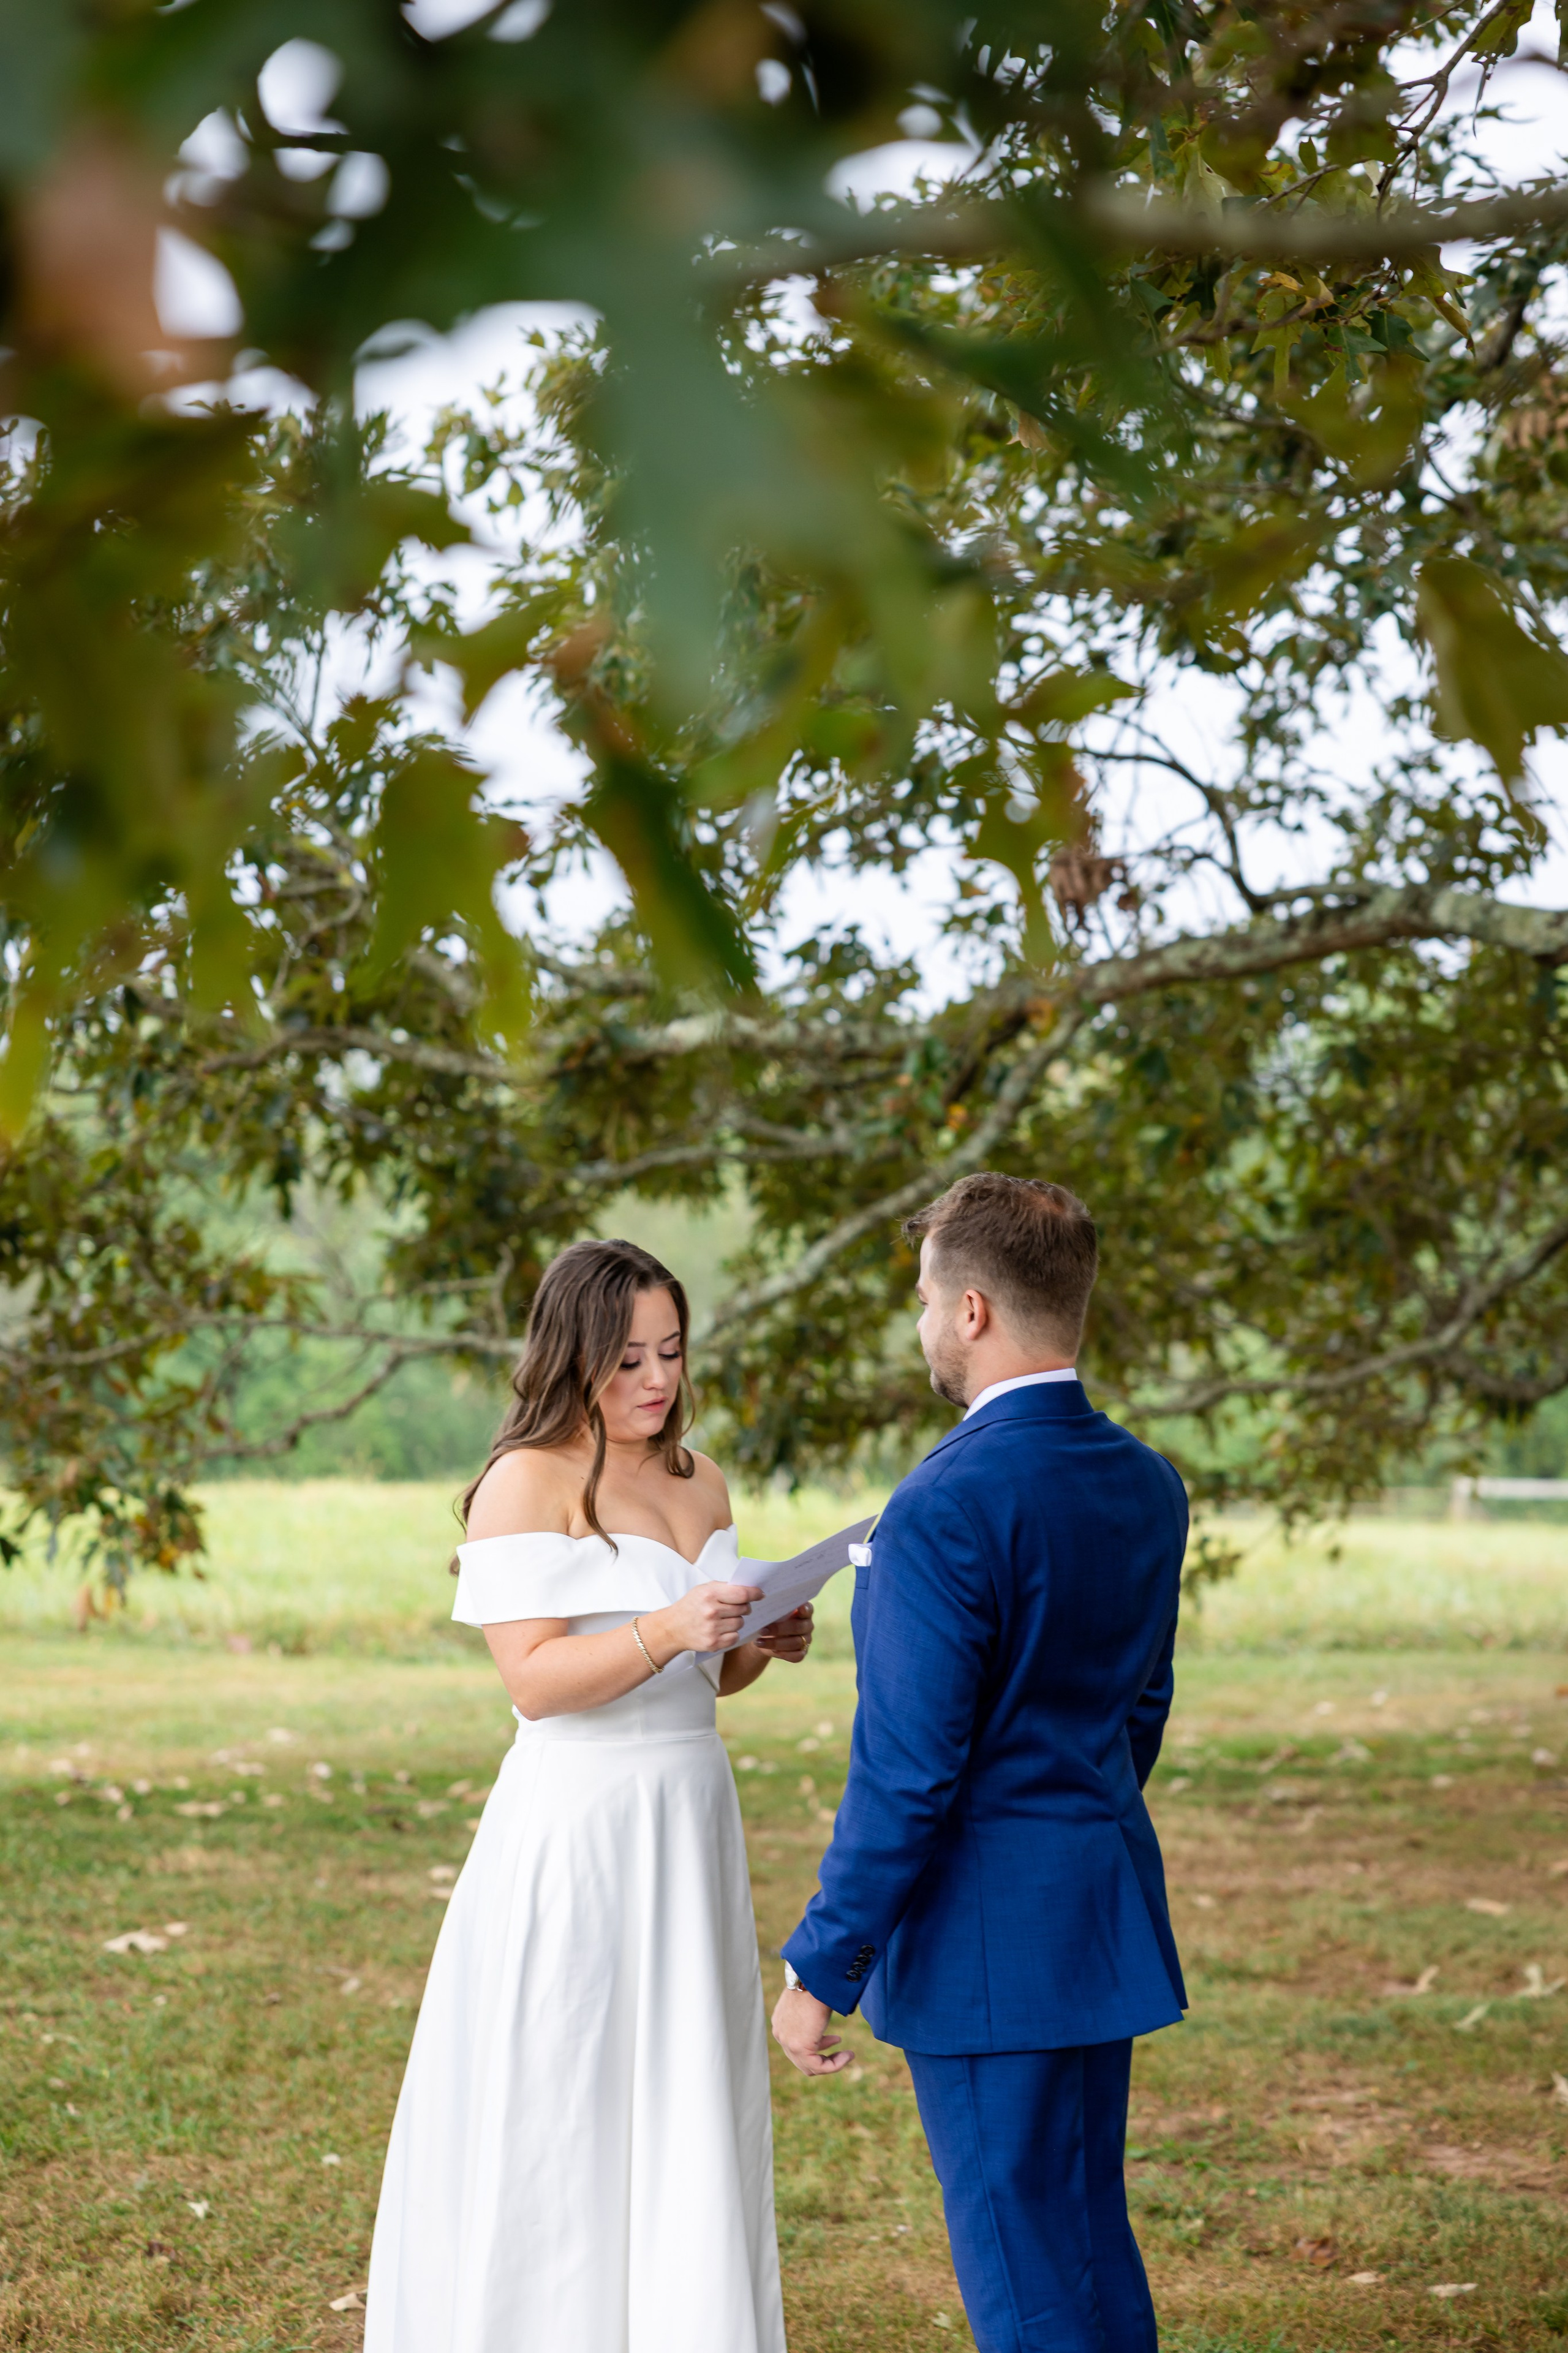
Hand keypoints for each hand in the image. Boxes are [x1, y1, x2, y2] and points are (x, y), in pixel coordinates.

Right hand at [648, 1580, 762, 1660]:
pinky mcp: (713, 1643)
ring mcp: (712, 1629)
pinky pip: (735, 1637)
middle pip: (744, 1609)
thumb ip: (725, 1588)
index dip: (755, 1593)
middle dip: (743, 1607)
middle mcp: (712, 1612)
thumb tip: (750, 1590)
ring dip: (736, 1620)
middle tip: (735, 1607)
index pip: (742, 1593)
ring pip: (740, 1623)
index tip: (760, 1594)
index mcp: (710, 1594)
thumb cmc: (691, 1606)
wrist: (672, 1628)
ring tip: (723, 1619)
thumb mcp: (704, 1589)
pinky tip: (720, 1629)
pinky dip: (731, 1633)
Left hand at [753, 1602, 812, 1663]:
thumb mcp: (771, 1613)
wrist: (765, 1635)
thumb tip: (766, 1611)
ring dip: (776, 1643)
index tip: (800, 1608)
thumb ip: (774, 1610)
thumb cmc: (770, 1618)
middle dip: (779, 1629)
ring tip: (760, 1642)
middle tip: (762, 1630)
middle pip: (798, 1627)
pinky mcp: (802, 1652)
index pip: (808, 1609)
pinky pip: (797, 1656)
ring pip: (795, 1643)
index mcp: (804, 1610)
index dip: (805, 1609)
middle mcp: (808, 1624)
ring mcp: (806, 1639)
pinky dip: (784, 1654)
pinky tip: (771, 1651)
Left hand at [772, 1983, 849, 2076]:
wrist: (815, 1976)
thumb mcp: (810, 2002)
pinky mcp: (798, 2046)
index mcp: (781, 2021)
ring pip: (810, 2066)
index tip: (836, 2038)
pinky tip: (849, 2055)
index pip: (796, 2045)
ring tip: (848, 2055)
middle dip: (823, 2054)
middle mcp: (780, 2033)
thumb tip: (821, 2020)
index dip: (819, 2045)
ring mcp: (787, 2041)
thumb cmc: (817, 1984)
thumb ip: (810, 2016)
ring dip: (832, 2063)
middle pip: (801, 2058)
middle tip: (841, 2047)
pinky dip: (835, 2065)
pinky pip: (818, 2067)